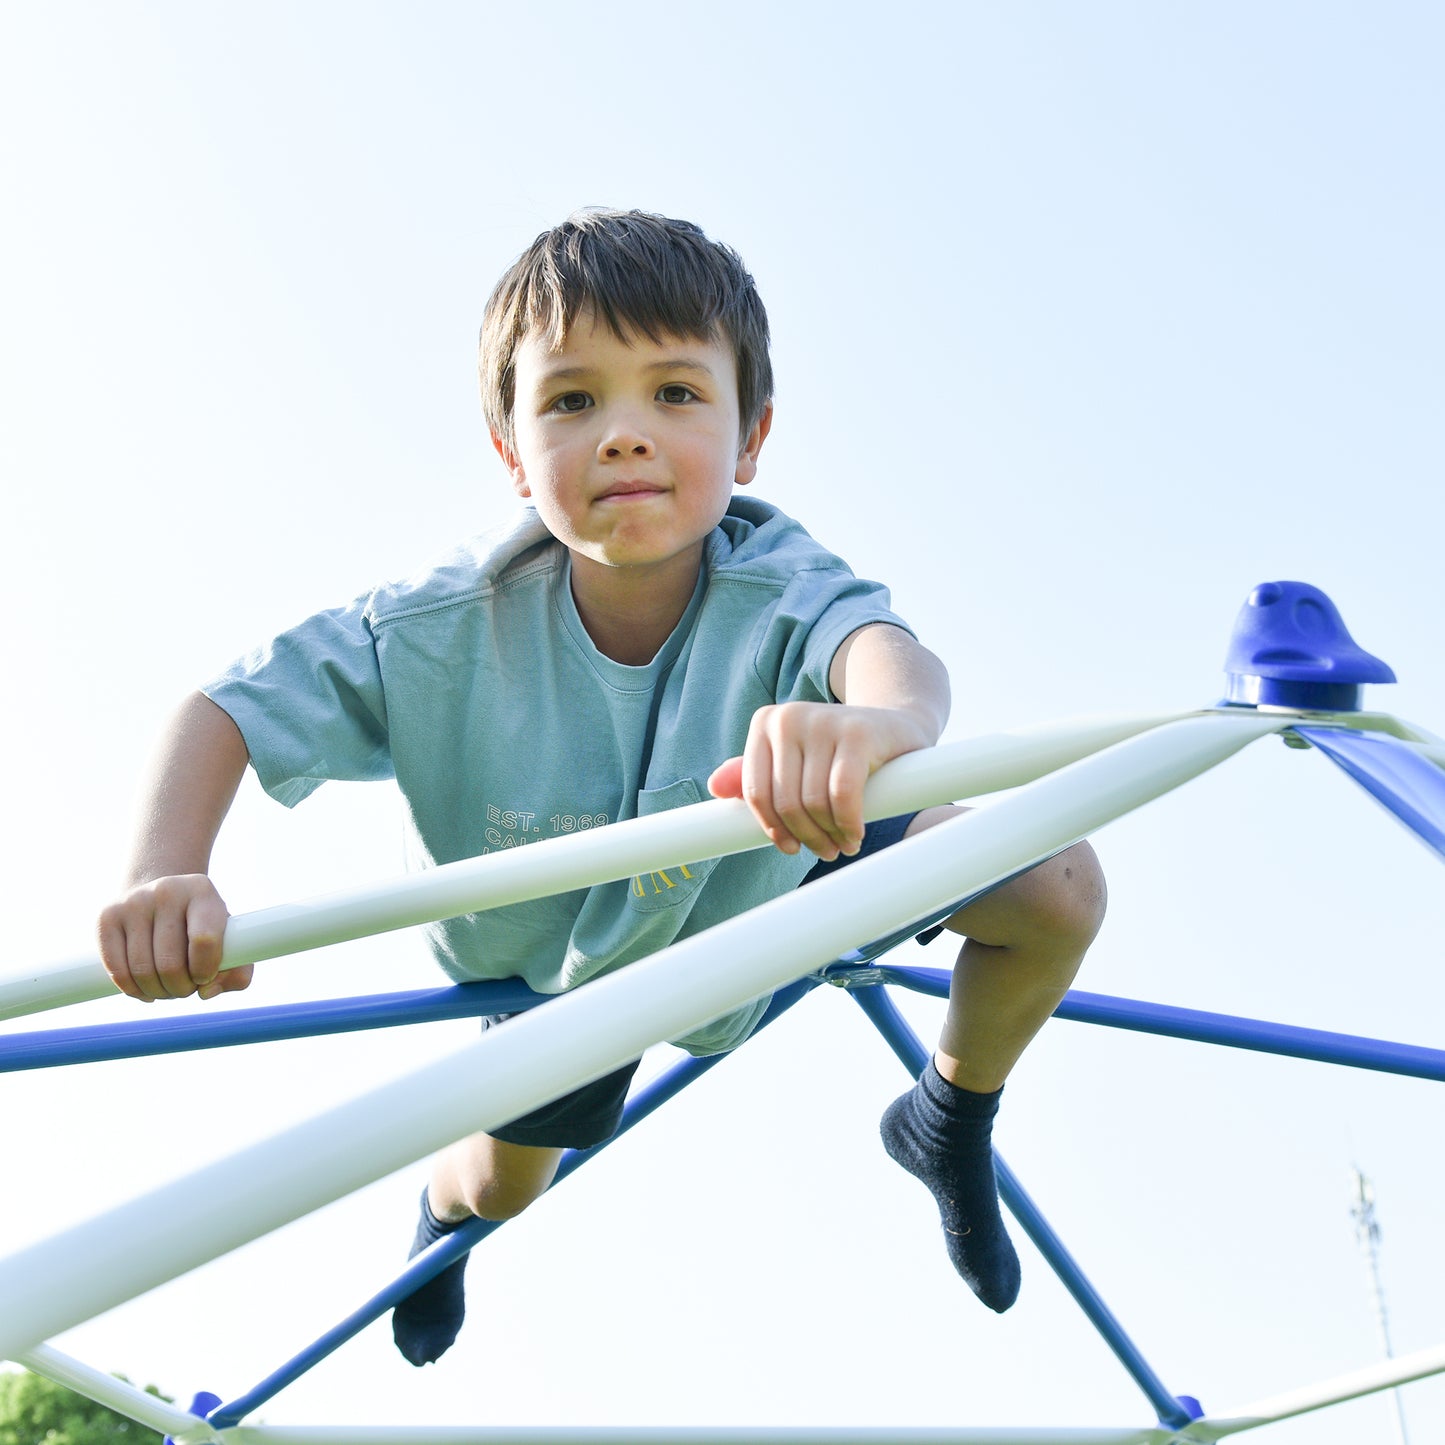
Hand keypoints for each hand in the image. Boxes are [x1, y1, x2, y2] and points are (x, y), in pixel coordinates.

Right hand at [97, 875, 250, 1002]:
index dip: (205, 971)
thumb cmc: (202, 926)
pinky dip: (132, 990)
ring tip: (167, 988)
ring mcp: (132, 902)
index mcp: (201, 891)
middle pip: (170, 964)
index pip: (204, 940)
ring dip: (158, 992)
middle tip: (186, 988)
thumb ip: (237, 972)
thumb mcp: (230, 941)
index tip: (205, 977)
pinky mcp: (106, 917)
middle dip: (181, 989)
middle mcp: (166, 890)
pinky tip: (145, 989)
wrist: (161, 896)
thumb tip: (206, 992)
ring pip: (142, 971)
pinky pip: (116, 970)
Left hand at [707, 702, 932, 860]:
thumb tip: (714, 787)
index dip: (771, 828)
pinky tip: (855, 835)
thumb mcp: (794, 759)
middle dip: (805, 837)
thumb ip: (756, 773)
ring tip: (842, 845)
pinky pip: (842, 795)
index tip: (790, 848)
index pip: (755, 791)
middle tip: (825, 851)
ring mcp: (823, 721)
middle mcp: (789, 718)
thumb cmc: (835, 752)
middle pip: (785, 801)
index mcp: (765, 724)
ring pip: (813, 802)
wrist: (893, 727)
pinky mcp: (857, 733)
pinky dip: (848, 824)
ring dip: (830, 835)